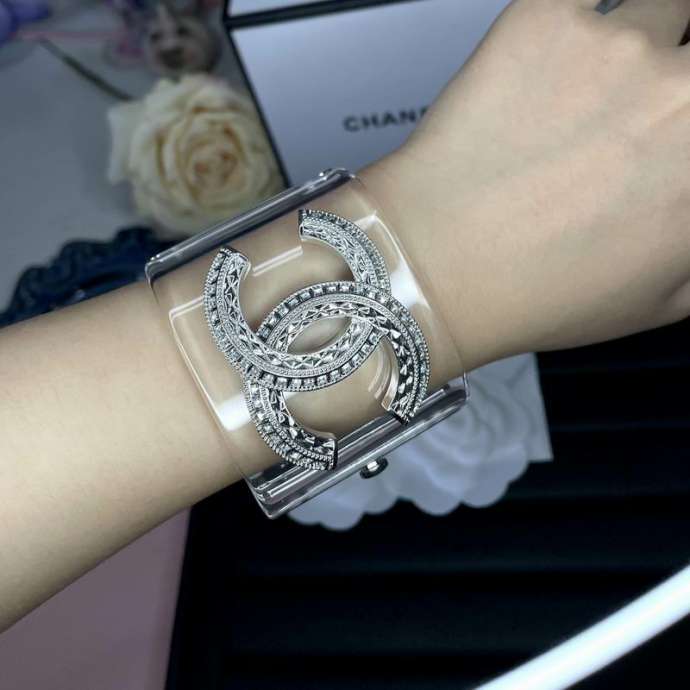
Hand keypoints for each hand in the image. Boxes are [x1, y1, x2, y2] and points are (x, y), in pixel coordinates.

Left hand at [363, 0, 689, 371]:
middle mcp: (686, 93)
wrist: (439, 267)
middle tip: (627, 118)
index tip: (665, 131)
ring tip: (576, 102)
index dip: (684, 122)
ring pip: (655, 15)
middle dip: (673, 80)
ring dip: (627, 51)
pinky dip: (564, 30)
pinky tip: (539, 72)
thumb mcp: (661, 301)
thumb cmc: (540, 295)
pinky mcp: (546, 19)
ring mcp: (618, 46)